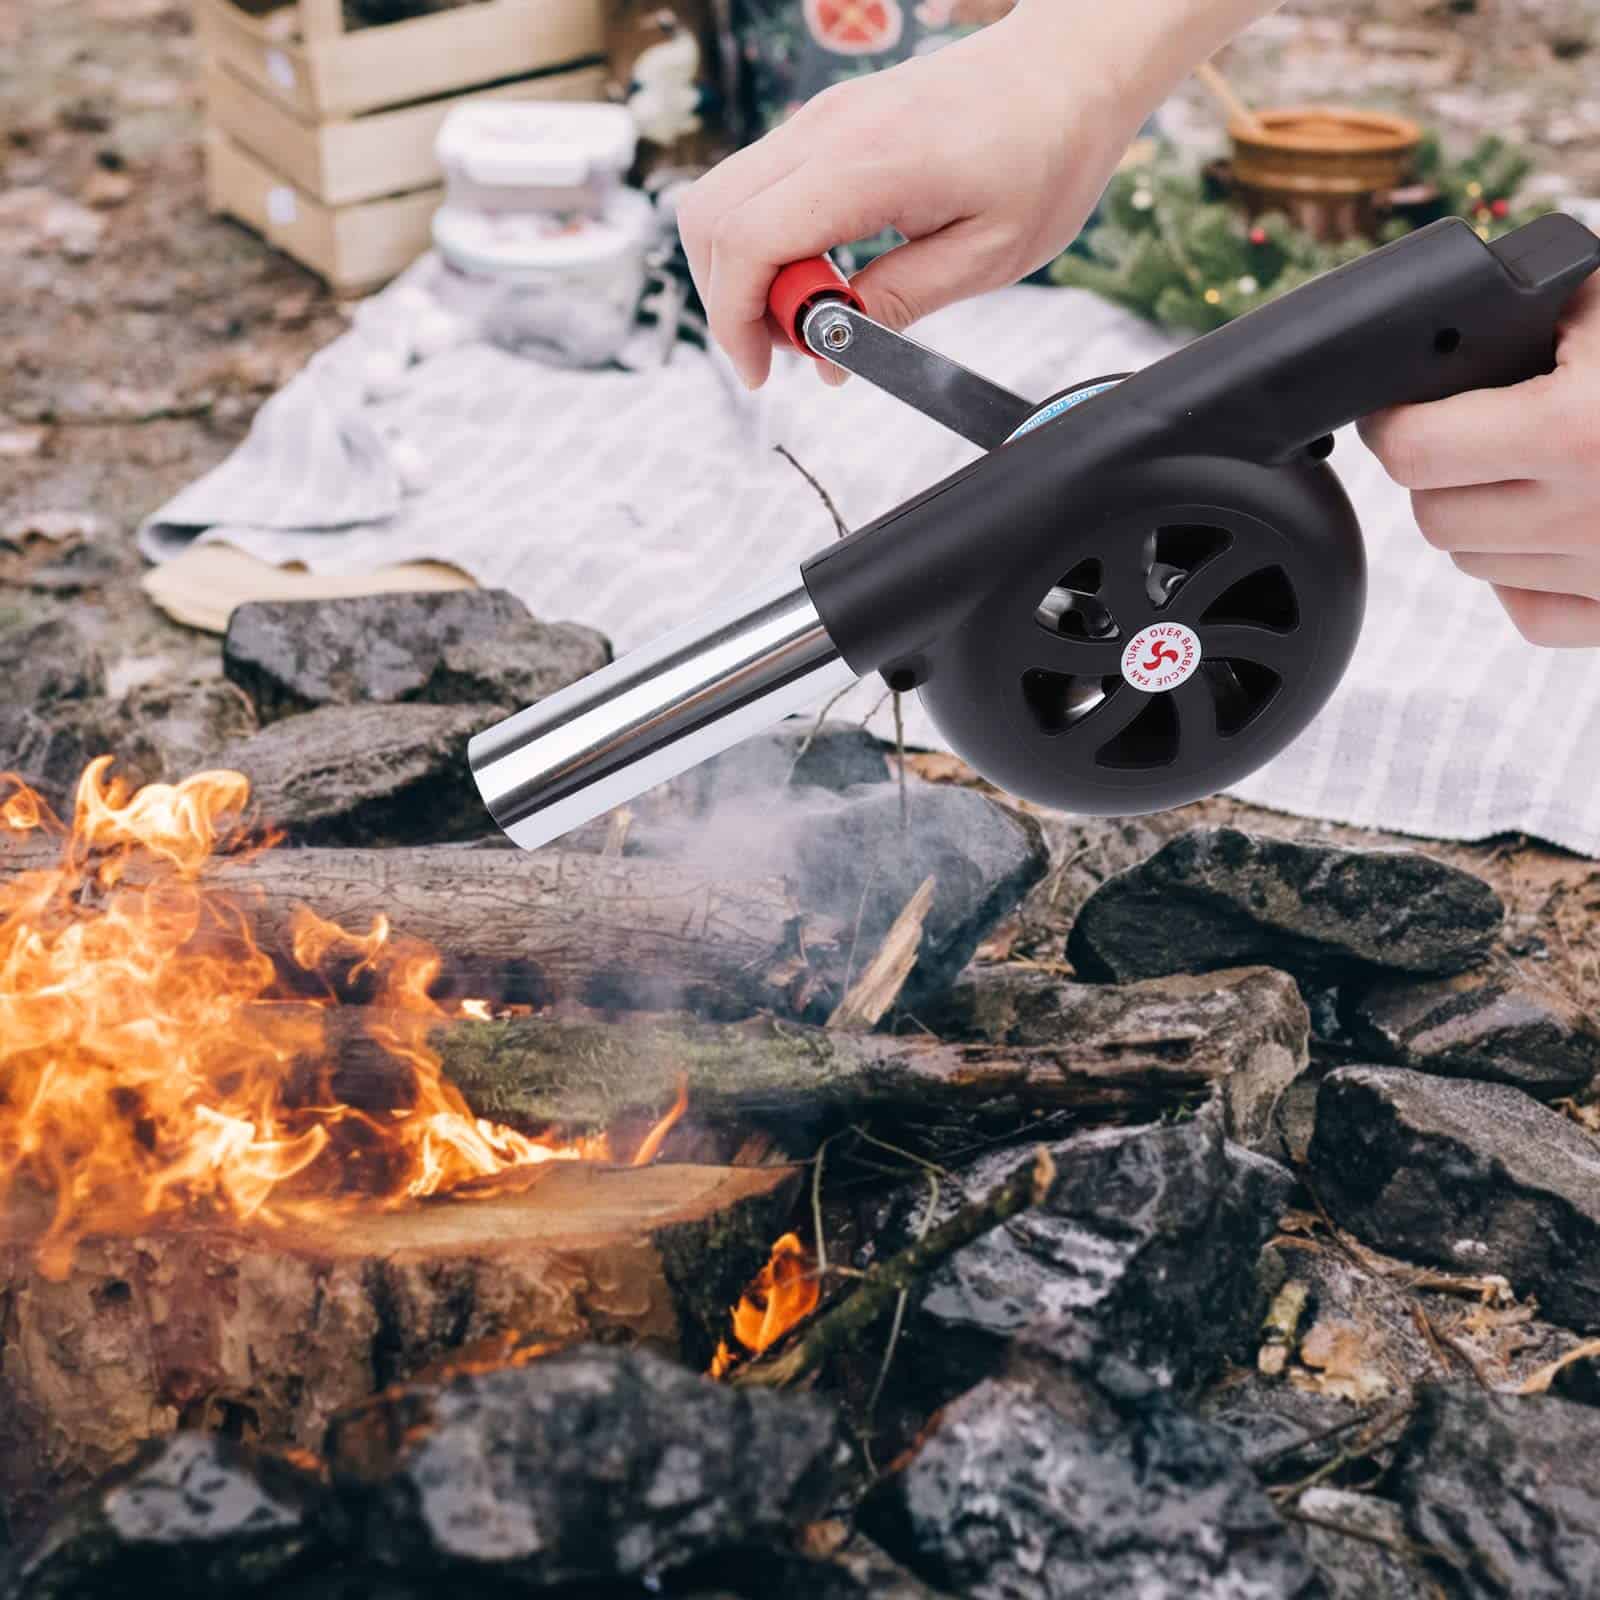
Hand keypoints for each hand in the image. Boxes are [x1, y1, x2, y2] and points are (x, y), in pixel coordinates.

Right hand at [675, 10, 1145, 388]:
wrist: (1066, 70)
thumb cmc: (1043, 155)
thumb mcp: (986, 258)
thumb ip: (898, 304)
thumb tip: (832, 348)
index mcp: (863, 163)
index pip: (745, 241)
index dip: (734, 319)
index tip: (762, 371)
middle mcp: (824, 129)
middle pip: (709, 217)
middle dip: (730, 299)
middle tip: (793, 345)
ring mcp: (818, 119)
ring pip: (721, 199)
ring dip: (745, 271)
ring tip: (814, 312)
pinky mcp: (825, 124)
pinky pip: (759, 187)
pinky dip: (767, 242)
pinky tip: (825, 273)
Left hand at [1360, 276, 1599, 646]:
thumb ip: (1550, 309)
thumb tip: (1463, 321)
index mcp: (1580, 430)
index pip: (1418, 451)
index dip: (1395, 422)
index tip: (1398, 408)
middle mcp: (1591, 515)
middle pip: (1436, 516)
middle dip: (1439, 471)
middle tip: (1466, 433)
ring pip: (1475, 565)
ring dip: (1482, 520)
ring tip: (1528, 470)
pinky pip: (1531, 612)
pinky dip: (1527, 575)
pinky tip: (1556, 527)